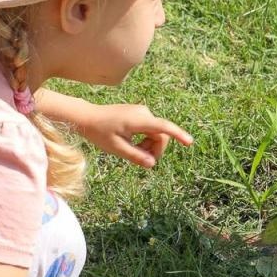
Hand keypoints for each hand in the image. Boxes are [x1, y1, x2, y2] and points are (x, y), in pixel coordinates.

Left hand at [70, 103, 193, 168]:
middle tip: (142, 161)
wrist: (88, 117)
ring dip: (150, 146)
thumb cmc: (99, 132)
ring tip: (134, 152)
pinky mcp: (139, 115)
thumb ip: (135, 156)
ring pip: (156, 133)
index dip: (178, 135)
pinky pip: (150, 130)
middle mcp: (144, 113)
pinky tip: (133, 144)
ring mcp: (142, 112)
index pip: (163, 127)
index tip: (189, 142)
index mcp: (139, 120)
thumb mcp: (116, 148)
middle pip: (161, 135)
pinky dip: (145, 140)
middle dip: (155, 149)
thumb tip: (152, 164)